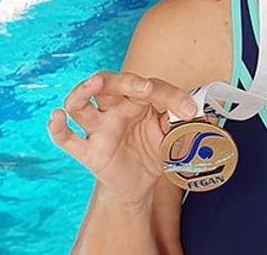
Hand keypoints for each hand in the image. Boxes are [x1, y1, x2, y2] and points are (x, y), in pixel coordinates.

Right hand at [47, 72, 198, 206]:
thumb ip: (189, 126)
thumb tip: (209, 118)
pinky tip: (57, 117)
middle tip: (144, 88)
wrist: (141, 186)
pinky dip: (58, 128)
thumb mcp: (177, 138)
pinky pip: (66, 138)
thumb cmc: (156, 152)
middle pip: (111, 84)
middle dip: (126, 80)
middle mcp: (116, 109)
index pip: (152, 88)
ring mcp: (99, 129)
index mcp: (140, 101)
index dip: (171, 96)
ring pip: (81, 104)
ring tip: (94, 85)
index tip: (189, 111)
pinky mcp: (88, 151)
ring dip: (83, 91)